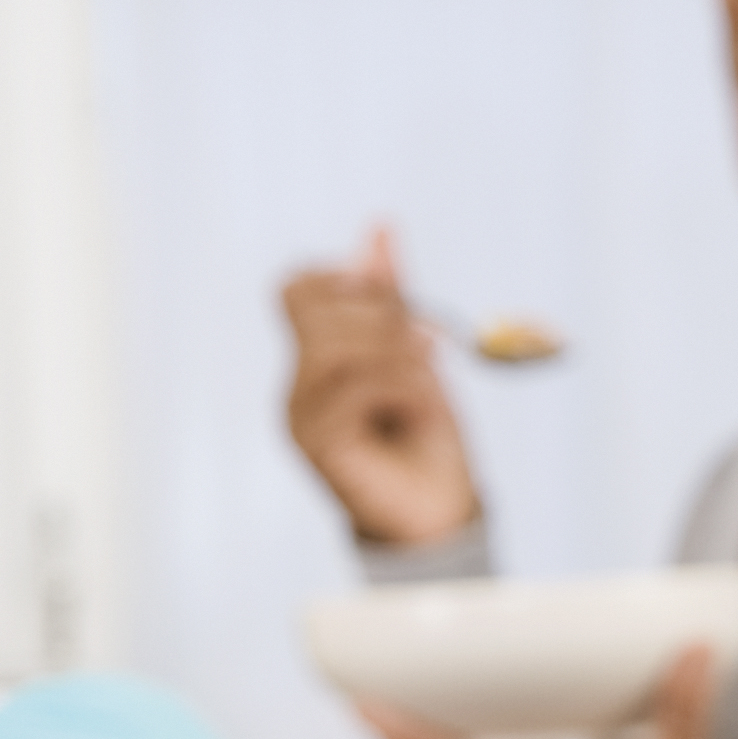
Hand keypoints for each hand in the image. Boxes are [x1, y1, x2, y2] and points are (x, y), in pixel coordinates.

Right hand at [281, 222, 481, 547]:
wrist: (441, 513)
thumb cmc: (429, 438)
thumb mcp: (415, 351)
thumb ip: (391, 295)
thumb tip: (379, 225)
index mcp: (313, 359)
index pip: (295, 289)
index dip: (345, 279)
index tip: (396, 300)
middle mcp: (297, 386)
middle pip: (312, 308)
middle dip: (380, 313)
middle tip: (431, 341)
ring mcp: (301, 416)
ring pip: (331, 345)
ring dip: (394, 350)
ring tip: (433, 375)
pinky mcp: (317, 444)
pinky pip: (353, 386)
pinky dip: (399, 383)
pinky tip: (422, 405)